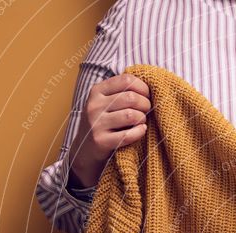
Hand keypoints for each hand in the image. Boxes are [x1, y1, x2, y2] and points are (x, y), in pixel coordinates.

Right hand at [68, 73, 151, 187]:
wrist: (85, 149)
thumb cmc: (103, 122)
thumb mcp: (106, 102)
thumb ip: (121, 91)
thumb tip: (150, 85)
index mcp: (97, 91)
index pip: (126, 80)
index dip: (142, 87)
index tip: (147, 95)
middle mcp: (94, 105)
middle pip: (131, 98)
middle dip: (145, 104)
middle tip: (147, 110)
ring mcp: (96, 124)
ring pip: (131, 116)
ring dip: (142, 119)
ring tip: (141, 121)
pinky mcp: (101, 141)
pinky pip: (128, 135)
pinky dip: (140, 132)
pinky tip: (141, 131)